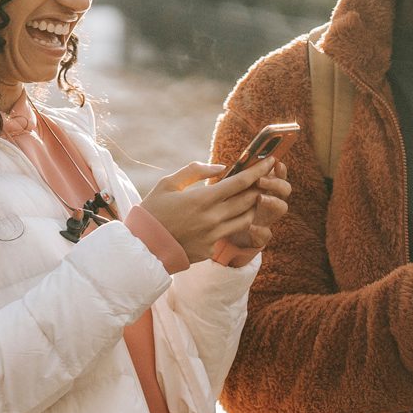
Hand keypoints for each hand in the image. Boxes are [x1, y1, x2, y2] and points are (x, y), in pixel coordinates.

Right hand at [144, 158, 275, 262]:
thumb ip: (195, 171)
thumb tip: (221, 167)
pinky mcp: (210, 250)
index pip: (240, 183)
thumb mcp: (168, 184)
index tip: (270, 161)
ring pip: (245, 220)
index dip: (258, 171)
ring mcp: (213, 237)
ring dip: (251, 207)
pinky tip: (227, 218)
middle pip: (248, 201)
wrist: (142, 247)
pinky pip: (228, 234)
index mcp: (202, 199)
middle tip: (265, 178)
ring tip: (251, 197)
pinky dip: (231, 224)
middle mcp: (212, 219)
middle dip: (259, 187)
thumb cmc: (153, 211)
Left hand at [217, 161, 291, 253]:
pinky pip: (266, 234)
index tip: (274, 162)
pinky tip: (251, 227)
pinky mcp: (259, 237)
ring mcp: (266, 219)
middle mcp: (268, 201)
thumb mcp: (218, 189)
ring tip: (260, 198)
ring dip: (273, 201)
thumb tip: (221, 167)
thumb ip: (221, 177)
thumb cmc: (216, 206)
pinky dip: (261, 230)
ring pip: (281, 208)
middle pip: (284, 189)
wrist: (214, 233)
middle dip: (276, 182)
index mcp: (262, 187)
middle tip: (260, 180)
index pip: (277, 174)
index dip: (279, 169)